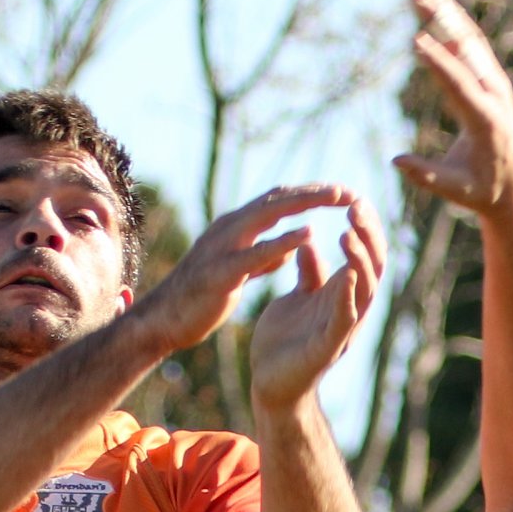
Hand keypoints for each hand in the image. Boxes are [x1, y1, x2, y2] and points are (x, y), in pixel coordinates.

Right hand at [136, 185, 359, 353]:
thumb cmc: (200, 299)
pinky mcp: (221, 272)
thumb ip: (262, 259)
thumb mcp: (237, 273)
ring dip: (305, 203)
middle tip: (349, 189)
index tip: (340, 194)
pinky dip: (282, 241)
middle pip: (278, 198)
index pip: (278, 201)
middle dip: (314, 191)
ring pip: (269, 214)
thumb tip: (287, 250)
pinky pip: (256, 253)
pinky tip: (307, 236)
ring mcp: (223, 247)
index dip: (310, 194)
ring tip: (336, 197)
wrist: (163, 322)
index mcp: (235, 228)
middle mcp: (229, 228)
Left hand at [250, 198, 386, 412]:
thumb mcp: (298, 298)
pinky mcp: (326, 349)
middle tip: (357, 206)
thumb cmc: (285, 341)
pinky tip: (347, 276)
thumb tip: (308, 241)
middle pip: (373, 267)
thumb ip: (309, 273)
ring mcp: (341, 330)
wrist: (271, 382)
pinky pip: (344, 321)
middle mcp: (349, 310)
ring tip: (349, 233)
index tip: (355, 197)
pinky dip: (348, 298)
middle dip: (368, 235)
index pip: (364, 254)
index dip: (364, 226)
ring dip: (359, 261)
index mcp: (342, 295)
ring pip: (364, 291)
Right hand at [394, 0, 512, 217]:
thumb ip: (426, 177)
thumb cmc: (483, 193)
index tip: (417, 40)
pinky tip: (440, 8)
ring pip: (471, 42)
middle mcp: (495, 97)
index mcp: (485, 121)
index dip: (438, 62)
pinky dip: (456, 26)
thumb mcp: (455, 191)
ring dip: (448, 15)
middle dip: (442, 20)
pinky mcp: (494, 83)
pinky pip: (474, 48)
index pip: (458, 84)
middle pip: (466, 50)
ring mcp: (497, 86)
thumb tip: (396, 161)